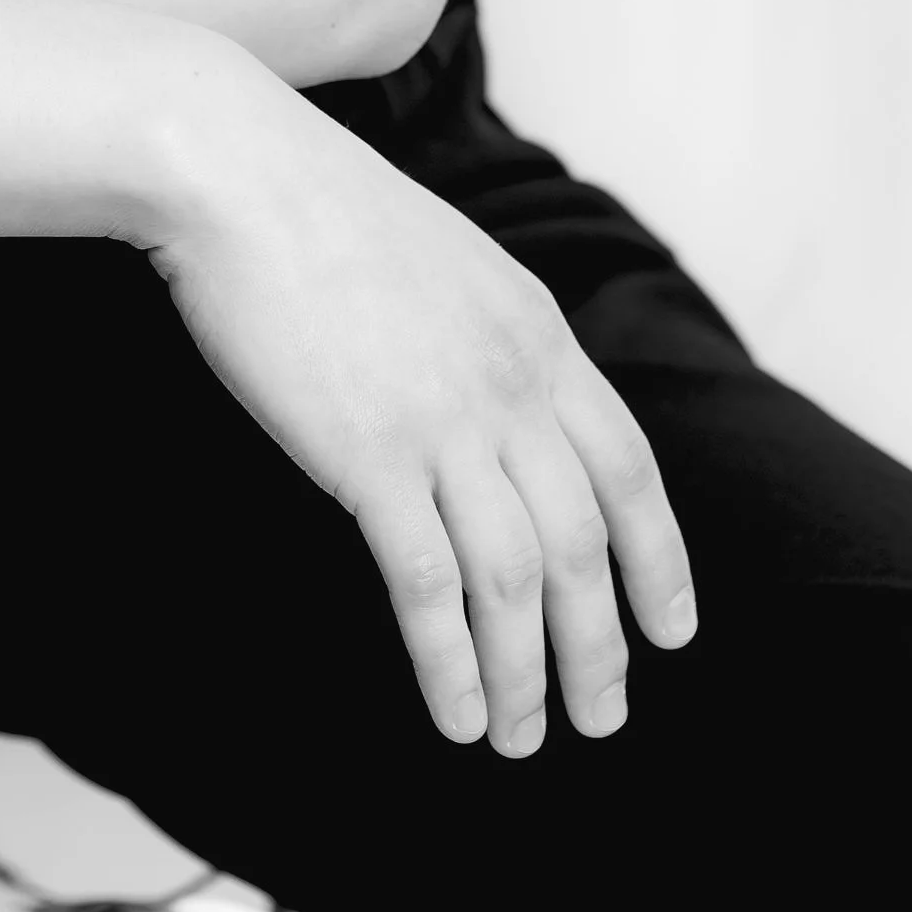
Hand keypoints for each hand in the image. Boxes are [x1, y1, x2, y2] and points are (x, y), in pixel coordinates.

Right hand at [141, 69, 697, 756]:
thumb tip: (520, 413)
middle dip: (601, 649)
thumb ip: (497, 341)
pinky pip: (428, 584)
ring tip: (519, 739)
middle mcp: (510, 385)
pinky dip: (449, 662)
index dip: (658, 560)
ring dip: (525, 675)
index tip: (671, 633)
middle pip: (584, 544)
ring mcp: (442, 422)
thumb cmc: (324, 213)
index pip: (629, 469)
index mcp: (538, 335)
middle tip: (601, 721)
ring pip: (515, 580)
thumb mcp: (453, 265)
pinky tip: (455, 714)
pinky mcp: (367, 454)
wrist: (240, 172)